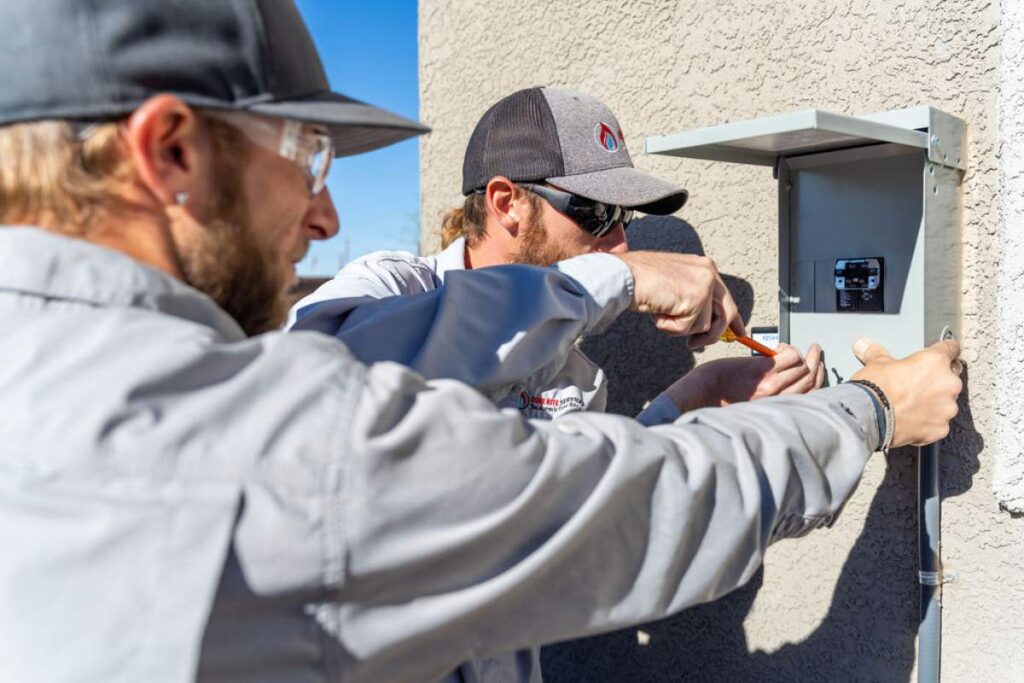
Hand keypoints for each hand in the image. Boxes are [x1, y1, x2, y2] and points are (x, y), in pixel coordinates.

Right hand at [617, 251, 743, 345]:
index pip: (726, 297)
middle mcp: (709, 273)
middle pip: (726, 314)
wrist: (624, 276)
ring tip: (662, 313)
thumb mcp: (674, 286)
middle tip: (694, 344)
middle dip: (711, 335)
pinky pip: (689, 328)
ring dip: (680, 327)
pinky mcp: (696, 299)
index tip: (740, 332)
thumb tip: (707, 324)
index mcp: (704, 267)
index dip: (735, 319)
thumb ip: (693, 299)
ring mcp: (704, 285)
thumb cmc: (640, 280)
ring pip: (704, 325)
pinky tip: (659, 313)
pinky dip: (671, 327)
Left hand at [665, 343, 823, 411]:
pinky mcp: (762, 369)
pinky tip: (778, 347)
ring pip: (801, 365)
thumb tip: (785, 379)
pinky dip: (788, 348)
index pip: (810, 393)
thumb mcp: (753, 404)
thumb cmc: (721, 399)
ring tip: (792, 349)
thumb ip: (772, 396)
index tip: (818, 367)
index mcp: (776, 408)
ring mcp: (771, 383)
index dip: (818, 378)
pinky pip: (788, 355)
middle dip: (815, 362)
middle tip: (815, 351)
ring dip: (801, 354)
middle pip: (809, 378)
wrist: (703, 392)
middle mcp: (778, 398)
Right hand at [850, 338, 962, 446]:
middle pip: (951, 378)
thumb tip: (863, 345)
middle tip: (916, 385)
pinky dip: (928, 422)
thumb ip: (876, 353)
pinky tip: (911, 420)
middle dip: (937, 380)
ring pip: (946, 403)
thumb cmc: (875, 388)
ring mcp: (947, 408)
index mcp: (935, 361)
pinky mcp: (941, 428)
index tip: (943, 354)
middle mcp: (948, 383)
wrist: (868, 418)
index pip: (951, 349)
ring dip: (934, 403)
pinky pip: (938, 423)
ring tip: (912, 406)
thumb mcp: (875, 364)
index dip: (945, 350)